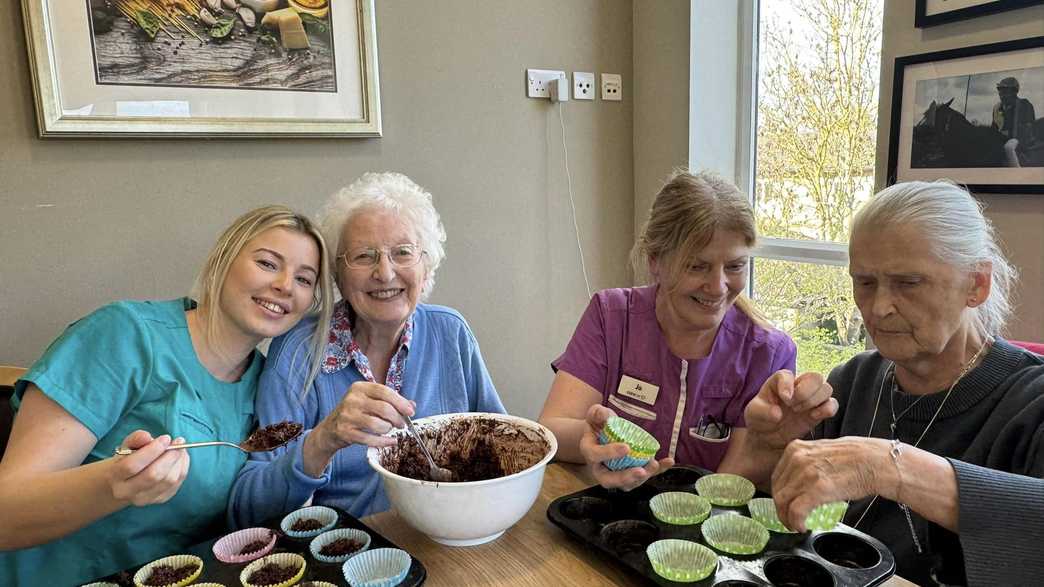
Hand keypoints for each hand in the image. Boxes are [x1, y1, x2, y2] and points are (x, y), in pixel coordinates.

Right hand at [108, 430, 189, 506]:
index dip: (151, 451)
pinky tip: (180, 458)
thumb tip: (146, 437)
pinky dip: (182, 467)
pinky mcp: (160, 500)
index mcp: (114, 476)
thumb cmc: (129, 458)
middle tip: (179, 441)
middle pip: (153, 475)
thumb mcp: (128, 445)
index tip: (166, 438)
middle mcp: (126, 492)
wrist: (128, 480)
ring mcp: (144, 499)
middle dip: (169, 456)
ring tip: (180, 448)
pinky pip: (177, 483)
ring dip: (178, 461)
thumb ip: (136, 439)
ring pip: (168, 480)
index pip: (132, 465)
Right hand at [311, 381, 413, 453]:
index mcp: (359, 388)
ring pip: (377, 424)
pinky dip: (384, 442)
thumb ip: (390, 401)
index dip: (400, 402)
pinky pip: (370, 439)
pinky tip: (391, 441)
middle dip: (397, 418)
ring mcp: (347, 416)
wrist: (330, 429)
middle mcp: (352, 400)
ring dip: (388, 429)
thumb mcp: (370, 401)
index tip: (411, 411)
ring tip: (389, 429)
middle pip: (383, 408)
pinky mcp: (345, 432)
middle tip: (402, 424)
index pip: (384, 391)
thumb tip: (412, 405)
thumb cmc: (355, 413)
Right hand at [578, 404, 672, 490]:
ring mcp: (615, 474)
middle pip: (609, 480)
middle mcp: (600, 468)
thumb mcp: (595, 415)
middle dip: (626, 477)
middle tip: (641, 471)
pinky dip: (657, 471)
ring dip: (641, 478)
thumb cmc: (598, 424)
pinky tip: (668, 462)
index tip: (626, 447)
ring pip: (626, 484)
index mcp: (590, 452)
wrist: (602, 434)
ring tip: (653, 465)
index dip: (610, 454)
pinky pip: (643, 476)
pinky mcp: (630, 474)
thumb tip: (603, 414)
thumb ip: (598, 413)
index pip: (596, 456)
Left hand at [744, 370, 837, 450]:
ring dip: (815, 400)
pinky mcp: (818, 412)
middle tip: (793, 407)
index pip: (787, 375)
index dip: (787, 385)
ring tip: (799, 412)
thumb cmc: (760, 420)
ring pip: (826, 388)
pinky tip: (814, 416)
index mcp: (779, 382)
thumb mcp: (753, 415)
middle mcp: (797, 386)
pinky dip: (828, 409)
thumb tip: (778, 413)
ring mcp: (810, 399)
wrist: (767, 438)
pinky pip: (833, 405)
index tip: (784, 399)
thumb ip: (763, 412)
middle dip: (806, 392)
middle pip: (815, 377)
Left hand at [770, 437, 892, 531]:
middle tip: (789, 519)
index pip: (777, 477)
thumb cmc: (856, 458)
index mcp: (796, 448)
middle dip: (781, 509)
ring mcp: (807, 473)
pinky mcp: (818, 489)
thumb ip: (806, 461)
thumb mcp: (822, 450)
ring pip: (783, 502)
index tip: (785, 505)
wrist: (877, 462)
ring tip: (795, 525)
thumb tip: (797, 478)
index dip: (780, 495)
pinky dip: (795, 522)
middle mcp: (798, 458)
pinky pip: (796, 511)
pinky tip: (802, 526)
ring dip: (787, 518)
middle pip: (778, 490)